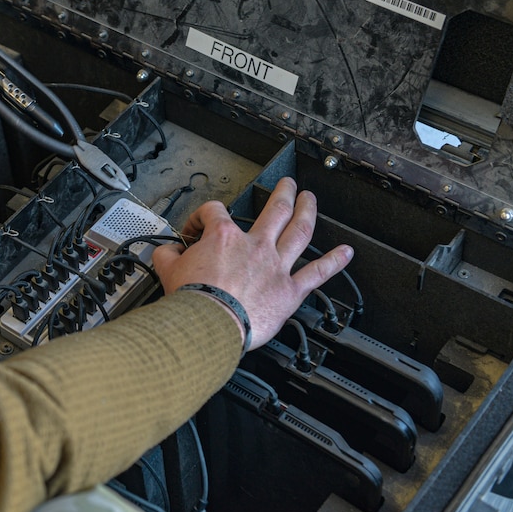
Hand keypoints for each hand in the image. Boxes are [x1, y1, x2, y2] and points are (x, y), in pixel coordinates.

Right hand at [151, 177, 352, 350]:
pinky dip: (334, 262)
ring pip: (299, 232)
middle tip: (287, 185)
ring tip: (312, 200)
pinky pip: (317, 274)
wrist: (207, 326)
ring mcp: (275, 266)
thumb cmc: (192, 302)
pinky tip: (346, 253)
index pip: (214, 212)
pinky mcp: (289, 291)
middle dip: (282, 193)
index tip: (198, 228)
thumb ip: (167, 255)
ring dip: (308, 212)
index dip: (203, 216)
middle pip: (274, 210)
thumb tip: (166, 251)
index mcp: (224, 238)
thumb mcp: (167, 271)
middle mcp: (254, 246)